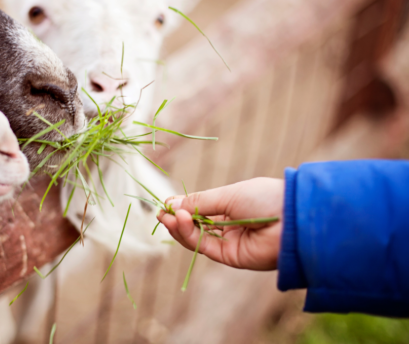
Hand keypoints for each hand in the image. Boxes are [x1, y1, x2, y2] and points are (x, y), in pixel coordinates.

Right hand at [157, 177, 283, 269]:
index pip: (200, 209)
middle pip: (195, 225)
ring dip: (179, 227)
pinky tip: (180, 221)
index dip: (182, 207)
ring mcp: (229, 242)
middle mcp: (229, 226)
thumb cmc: (265, 198)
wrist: (292, 218)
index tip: (166, 202)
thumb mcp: (228, 195)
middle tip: (161, 211)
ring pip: (196, 237)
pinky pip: (204, 246)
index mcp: (231, 206)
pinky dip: (189, 235)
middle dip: (177, 218)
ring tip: (168, 216)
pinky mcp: (230, 257)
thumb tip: (172, 203)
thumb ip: (199, 202)